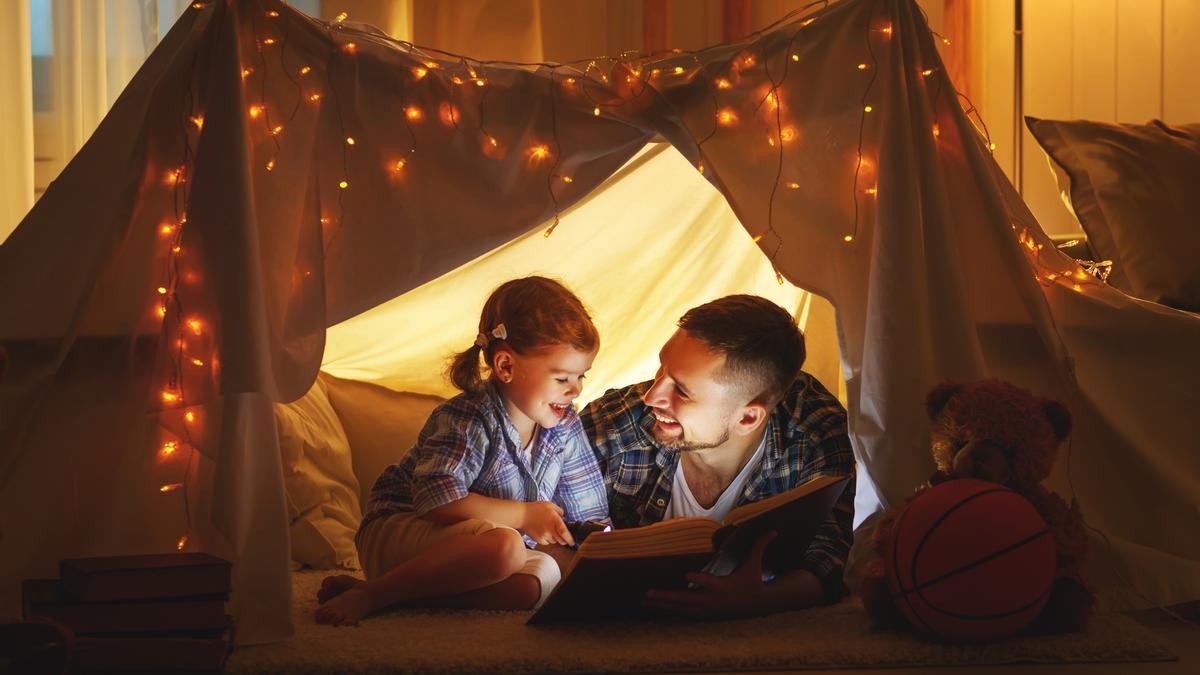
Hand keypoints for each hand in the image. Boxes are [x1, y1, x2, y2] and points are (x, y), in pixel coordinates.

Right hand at [520, 502, 574, 545]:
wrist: (521, 515)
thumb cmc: (535, 508)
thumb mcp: (549, 505)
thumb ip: (559, 510)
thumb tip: (563, 517)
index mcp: (555, 520)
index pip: (565, 533)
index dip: (570, 539)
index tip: (572, 542)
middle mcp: (550, 529)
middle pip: (561, 541)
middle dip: (563, 539)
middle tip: (562, 535)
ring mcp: (544, 535)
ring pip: (554, 542)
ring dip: (555, 538)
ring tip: (549, 530)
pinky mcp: (538, 539)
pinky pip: (547, 543)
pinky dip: (547, 540)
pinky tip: (544, 532)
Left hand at [642, 531, 777, 618]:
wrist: (757, 606)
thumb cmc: (753, 580)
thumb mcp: (756, 564)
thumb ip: (760, 545)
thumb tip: (773, 529)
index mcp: (724, 586)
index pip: (711, 582)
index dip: (699, 579)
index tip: (686, 575)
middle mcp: (713, 600)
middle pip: (687, 599)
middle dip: (667, 596)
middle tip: (648, 592)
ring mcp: (707, 609)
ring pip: (681, 608)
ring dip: (662, 604)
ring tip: (644, 600)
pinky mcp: (704, 614)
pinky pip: (683, 613)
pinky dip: (668, 611)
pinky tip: (654, 607)